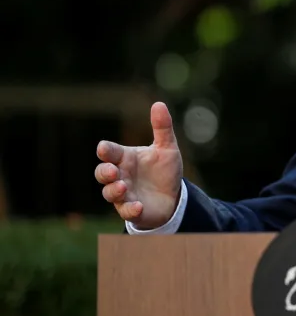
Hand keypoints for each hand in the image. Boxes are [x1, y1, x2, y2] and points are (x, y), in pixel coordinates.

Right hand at [94, 102, 182, 228]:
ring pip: (109, 193)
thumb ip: (162, 128)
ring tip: (122, 187)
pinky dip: (129, 209)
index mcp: (125, 158)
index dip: (106, 150)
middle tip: (112, 170)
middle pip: (102, 173)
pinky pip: (125, 211)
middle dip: (104, 172)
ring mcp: (124, 194)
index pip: (110, 152)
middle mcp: (120, 175)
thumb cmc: (164, 170)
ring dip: (113, 190)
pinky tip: (137, 206)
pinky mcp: (132, 210)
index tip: (104, 148)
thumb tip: (159, 103)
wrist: (173, 196)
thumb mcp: (167, 148)